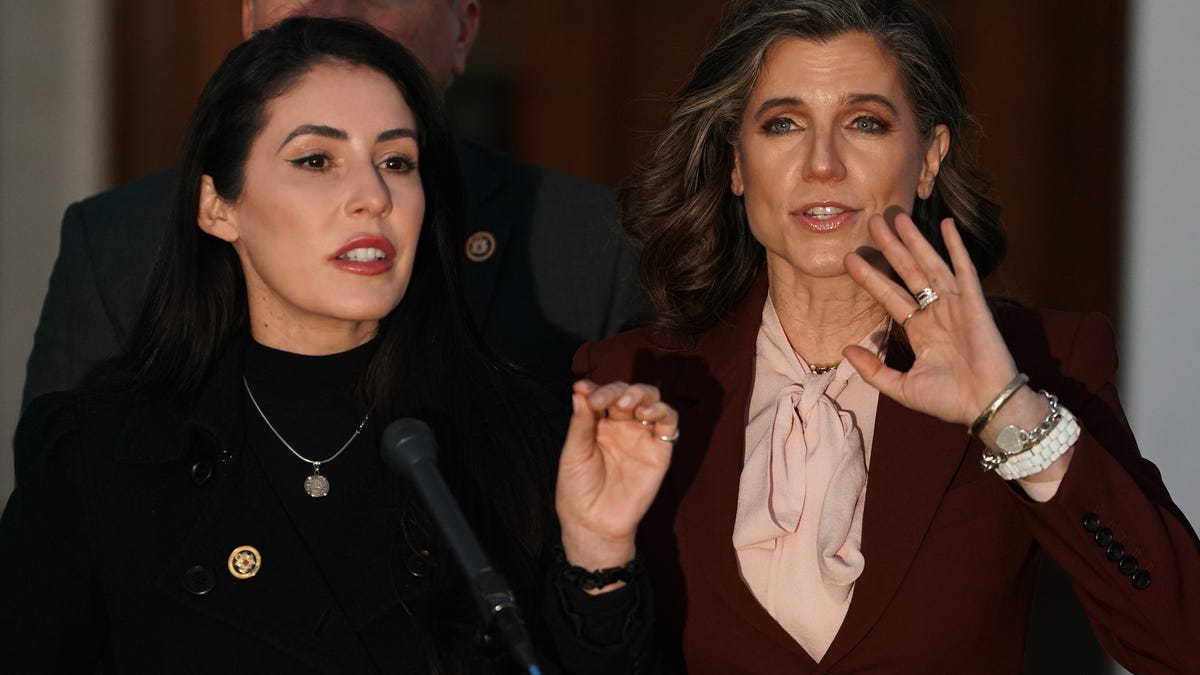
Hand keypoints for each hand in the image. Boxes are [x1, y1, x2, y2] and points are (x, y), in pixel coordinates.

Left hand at [556, 380, 676, 571]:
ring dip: (639, 393)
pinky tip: (646, 413)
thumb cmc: (578, 491)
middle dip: (614, 390)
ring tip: (625, 403)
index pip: (601, 396)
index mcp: (598, 424)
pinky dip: (662, 410)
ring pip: (650, 400)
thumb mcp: (573, 454)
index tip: (581, 387)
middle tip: (601, 400)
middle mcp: (621, 426)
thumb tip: (579, 392)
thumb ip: (581, 423)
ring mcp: (641, 436)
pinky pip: (669, 422)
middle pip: (626, 392)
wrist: (594, 524)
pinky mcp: (660, 449)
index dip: (594, 388)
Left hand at [842, 213, 1019, 425]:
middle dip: (890, 248)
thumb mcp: (901, 387)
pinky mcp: (975, 304)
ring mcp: (956, 306)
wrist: (985, 406)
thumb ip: (873, 370)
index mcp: (920, 330)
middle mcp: (936, 313)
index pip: (889, 296)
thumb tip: (845, 350)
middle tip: (873, 222)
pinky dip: (956, 247)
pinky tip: (946, 225)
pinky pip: (964, 270)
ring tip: (898, 216)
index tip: (849, 258)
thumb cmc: (948, 400)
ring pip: (931, 265)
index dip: (871, 276)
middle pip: (908, 272)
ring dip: (916, 240)